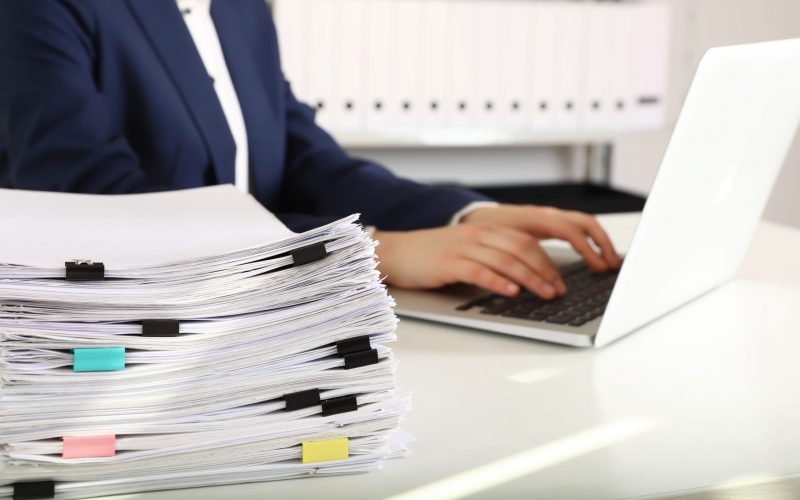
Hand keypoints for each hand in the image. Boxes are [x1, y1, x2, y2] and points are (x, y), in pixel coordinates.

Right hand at [373, 205, 620, 299]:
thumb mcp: (465, 251)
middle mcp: (478, 235)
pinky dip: (498, 282)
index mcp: (485, 231)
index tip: (559, 281)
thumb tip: (520, 279)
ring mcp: (463, 247)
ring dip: (530, 279)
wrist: (395, 253)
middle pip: (522, 249)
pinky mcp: (449, 262)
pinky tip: (512, 292)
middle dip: (545, 271)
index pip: (525, 242)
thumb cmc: (431, 257)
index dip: (547, 262)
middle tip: (558, 291)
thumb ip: (491, 258)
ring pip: (506, 260)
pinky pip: (479, 271)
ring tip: (545, 294)